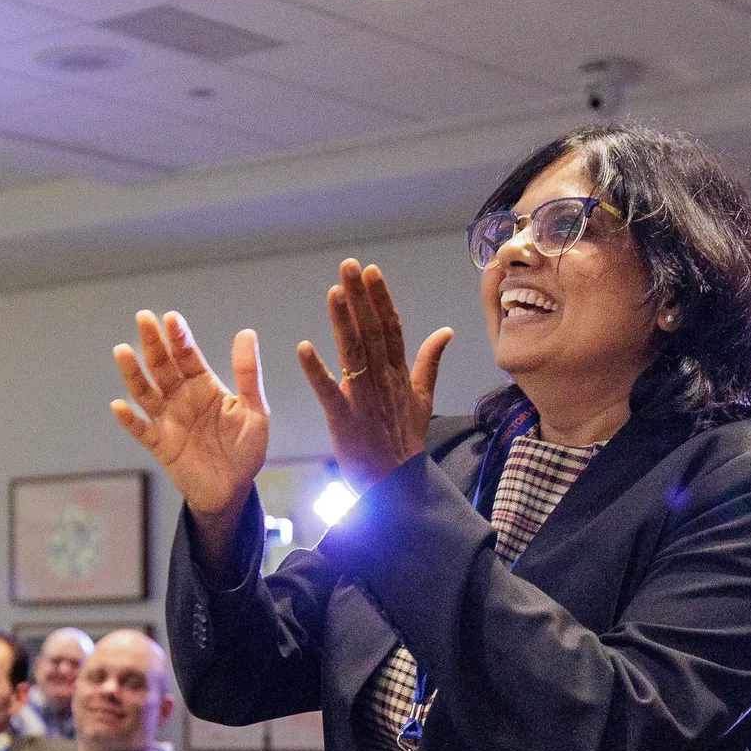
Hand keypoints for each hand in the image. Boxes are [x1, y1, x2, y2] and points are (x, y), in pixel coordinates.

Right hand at [113, 312, 269, 556]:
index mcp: (204, 386)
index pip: (188, 356)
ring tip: (122, 351)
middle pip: (162, 366)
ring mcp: (168, 420)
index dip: (179, 337)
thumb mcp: (254, 410)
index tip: (171, 318)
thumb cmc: (245, 449)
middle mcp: (181, 398)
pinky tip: (119, 405)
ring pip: (145, 392)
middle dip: (152, 343)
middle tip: (143, 318)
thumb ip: (247, 374)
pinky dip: (129, 419)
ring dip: (133, 373)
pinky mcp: (160, 445)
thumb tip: (246, 332)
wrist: (234, 490)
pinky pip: (141, 430)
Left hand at [294, 260, 453, 489]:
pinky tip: (303, 347)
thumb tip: (446, 330)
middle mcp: (383, 380)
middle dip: (361, 298)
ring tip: (334, 291)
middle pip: (372, 331)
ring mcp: (364, 398)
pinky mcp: (344, 419)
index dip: (381, 298)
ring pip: (353, 353)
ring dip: (343, 321)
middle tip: (349, 266)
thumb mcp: (424, 398)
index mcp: (399, 373)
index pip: (391, 327)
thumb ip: (431, 361)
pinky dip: (316, 370)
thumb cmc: (405, 441)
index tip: (371, 271)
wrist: (397, 484)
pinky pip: (328, 390)